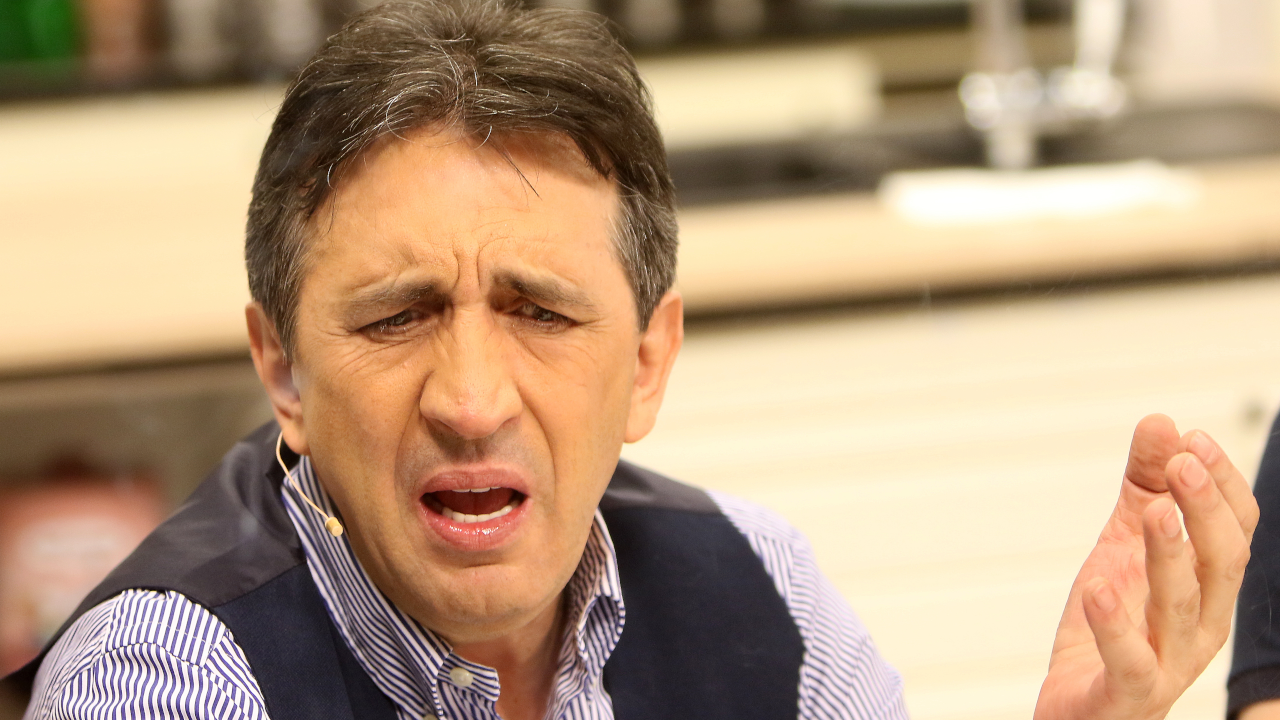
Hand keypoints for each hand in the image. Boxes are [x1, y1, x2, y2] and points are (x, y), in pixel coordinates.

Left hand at [1034, 414, 1258, 719]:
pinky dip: (1114, 624)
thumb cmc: (1110, 622)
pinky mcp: (1125, 692)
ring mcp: (1167, 663)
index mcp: (1207, 588)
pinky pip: (1129, 661)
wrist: (1078, 707)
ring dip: (1170, 557)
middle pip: (1221, 565)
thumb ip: (1143, 486)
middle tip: (1182, 464)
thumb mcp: (1124, 543)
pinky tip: (1095, 586)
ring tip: (1153, 512)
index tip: (1193, 439)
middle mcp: (1200, 626)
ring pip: (1182, 609)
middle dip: (1205, 511)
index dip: (1221, 485)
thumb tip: (1161, 422)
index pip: (1234, 532)